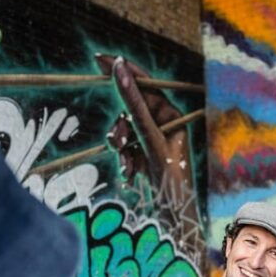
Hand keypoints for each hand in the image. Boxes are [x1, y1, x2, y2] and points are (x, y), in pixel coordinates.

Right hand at [96, 53, 202, 263]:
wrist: (174, 218)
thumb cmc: (171, 179)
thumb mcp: (150, 139)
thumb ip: (134, 105)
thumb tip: (120, 70)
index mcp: (173, 116)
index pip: (146, 86)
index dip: (125, 71)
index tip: (100, 58)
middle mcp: (165, 126)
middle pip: (130, 110)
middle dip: (121, 127)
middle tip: (118, 143)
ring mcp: (154, 142)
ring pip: (124, 131)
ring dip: (121, 147)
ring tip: (126, 163)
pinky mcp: (145, 157)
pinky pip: (125, 149)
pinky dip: (125, 161)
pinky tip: (131, 175)